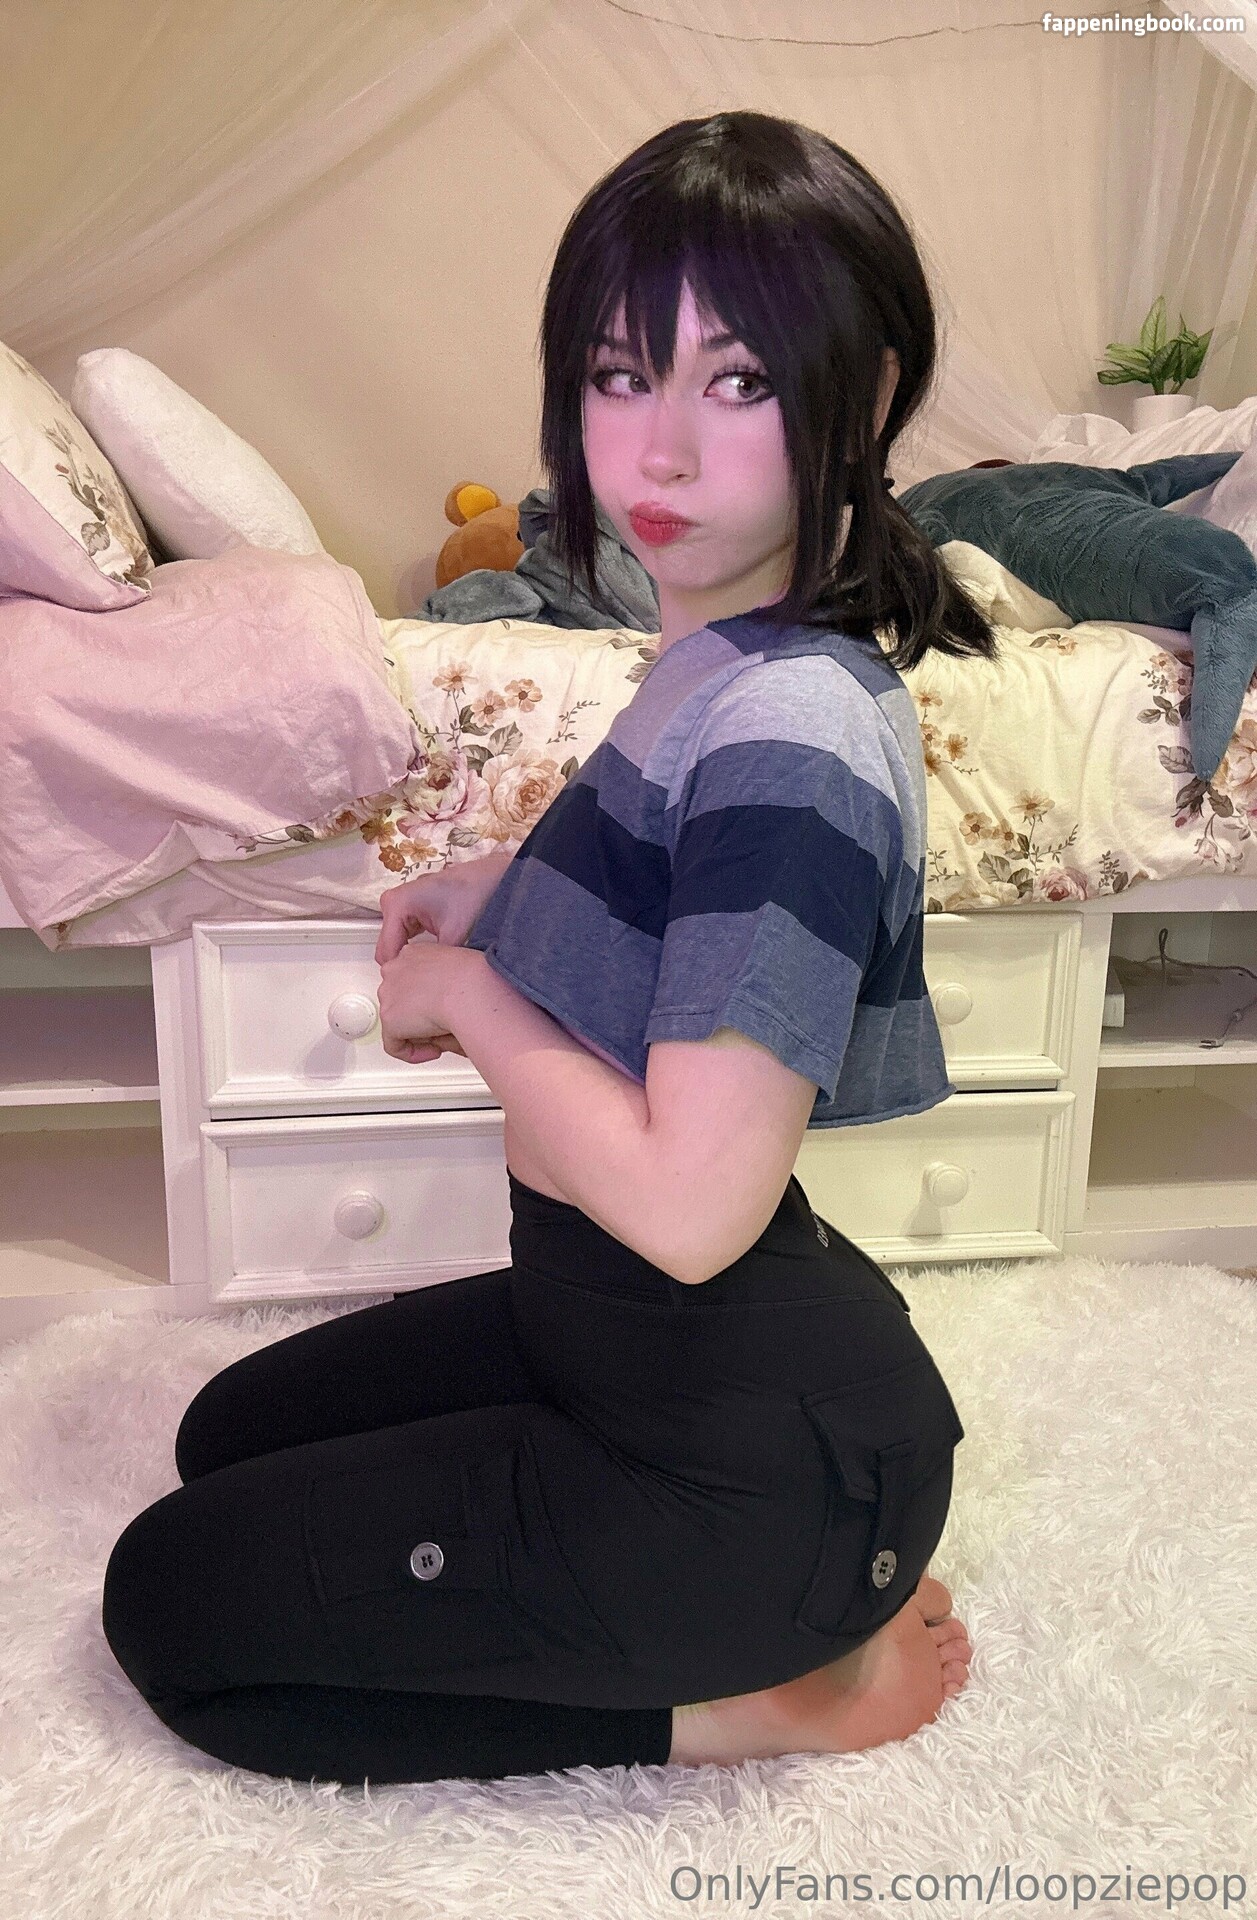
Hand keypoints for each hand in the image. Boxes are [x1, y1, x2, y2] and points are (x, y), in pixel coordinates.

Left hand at [376, 941, 466, 1064]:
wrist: (469, 988)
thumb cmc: (476, 977)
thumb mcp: (461, 968)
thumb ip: (448, 980)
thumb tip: (447, 1003)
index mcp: (414, 953)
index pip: (409, 978)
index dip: (423, 998)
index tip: (440, 1007)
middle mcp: (395, 969)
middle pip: (399, 1000)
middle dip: (418, 1017)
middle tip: (441, 1027)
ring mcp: (388, 994)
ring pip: (397, 1022)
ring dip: (418, 1033)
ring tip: (442, 1038)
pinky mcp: (390, 1019)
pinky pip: (395, 1046)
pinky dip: (413, 1053)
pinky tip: (435, 1051)